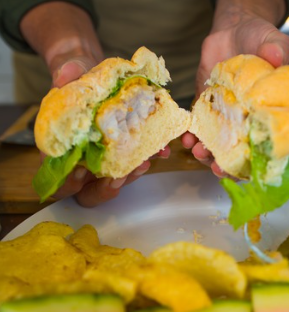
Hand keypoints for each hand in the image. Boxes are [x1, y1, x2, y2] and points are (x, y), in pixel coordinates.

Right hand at [40, 58, 170, 206]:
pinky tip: (160, 149)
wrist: (98, 76)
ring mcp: (105, 160)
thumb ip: (66, 73)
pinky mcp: (127, 153)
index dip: (67, 182)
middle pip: (88, 191)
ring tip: (144, 162)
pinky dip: (149, 158)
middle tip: (118, 177)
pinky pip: (137, 164)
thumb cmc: (78, 78)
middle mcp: (81, 161)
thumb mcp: (70, 70)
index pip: (57, 179)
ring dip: (131, 175)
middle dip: (104, 188)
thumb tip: (65, 76)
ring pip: (115, 181)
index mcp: (60, 149)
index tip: (80, 172)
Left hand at [184, 0, 288, 176]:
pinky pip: (199, 126)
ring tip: (198, 152)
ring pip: (218, 144)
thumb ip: (278, 48)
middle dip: (228, 165)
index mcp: (270, 113)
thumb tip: (277, 56)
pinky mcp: (207, 106)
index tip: (249, 170)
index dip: (259, 160)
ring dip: (208, 153)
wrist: (234, 29)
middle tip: (217, 169)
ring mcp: (227, 116)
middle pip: (241, 152)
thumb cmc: (261, 38)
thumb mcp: (274, 40)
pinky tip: (186, 137)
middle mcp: (250, 120)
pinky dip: (192, 134)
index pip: (268, 145)